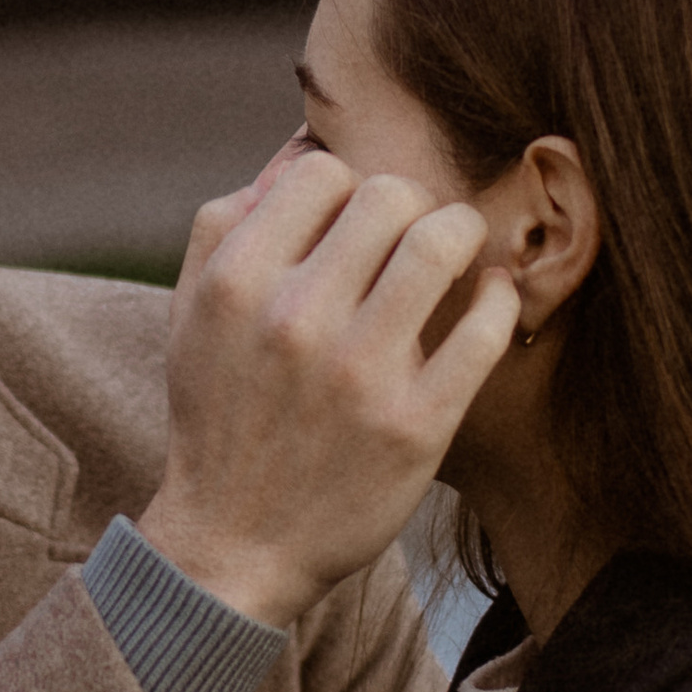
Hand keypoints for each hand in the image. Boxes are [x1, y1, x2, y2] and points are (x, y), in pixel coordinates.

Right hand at [137, 147, 517, 628]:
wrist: (233, 546)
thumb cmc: (219, 416)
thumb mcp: (193, 314)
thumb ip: (229, 223)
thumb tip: (299, 146)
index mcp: (237, 284)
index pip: (321, 172)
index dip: (344, 188)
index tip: (353, 224)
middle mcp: (295, 320)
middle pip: (390, 195)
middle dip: (408, 207)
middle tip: (409, 239)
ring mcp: (360, 374)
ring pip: (443, 242)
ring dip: (460, 236)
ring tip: (455, 255)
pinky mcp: (416, 425)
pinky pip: (487, 327)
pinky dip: (498, 298)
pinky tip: (487, 299)